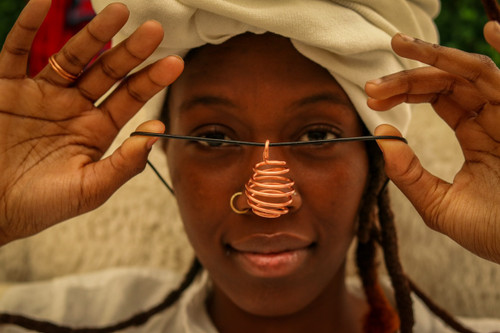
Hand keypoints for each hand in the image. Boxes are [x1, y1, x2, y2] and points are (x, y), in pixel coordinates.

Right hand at [0, 0, 182, 244]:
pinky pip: (17, 49)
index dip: (151, 80)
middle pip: (106, 71)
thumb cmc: (40, 205)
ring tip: (118, 12)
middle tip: (154, 30)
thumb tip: (157, 132)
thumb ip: (125, 163)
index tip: (175, 63)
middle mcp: (73, 107)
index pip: (130, 98)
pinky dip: (29, 25)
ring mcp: (41, 94)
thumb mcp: (90, 189)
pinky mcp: (6, 86)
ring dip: (93, 33)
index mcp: (96, 130)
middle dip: (130, 51)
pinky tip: (46, 2)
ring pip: (71, 56)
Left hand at [365, 24, 499, 263]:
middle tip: (373, 85)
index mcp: (477, 136)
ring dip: (437, 56)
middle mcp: (496, 118)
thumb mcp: (439, 205)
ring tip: (401, 45)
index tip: (372, 98)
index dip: (405, 92)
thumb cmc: (493, 233)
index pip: (438, 98)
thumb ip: (409, 174)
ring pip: (474, 72)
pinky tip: (491, 26)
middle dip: (409, 76)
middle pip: (449, 81)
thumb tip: (382, 135)